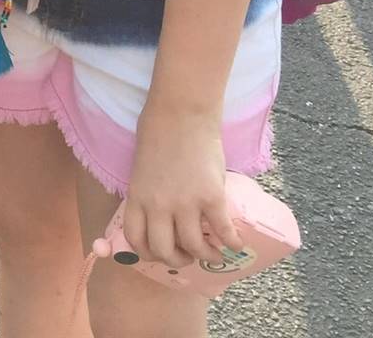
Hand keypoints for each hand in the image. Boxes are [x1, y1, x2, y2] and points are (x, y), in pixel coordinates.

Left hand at [124, 104, 243, 269]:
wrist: (182, 111)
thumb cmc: (159, 132)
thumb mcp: (141, 168)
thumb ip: (148, 193)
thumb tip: (159, 214)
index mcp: (137, 196)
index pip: (136, 239)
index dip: (148, 254)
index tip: (160, 254)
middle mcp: (158, 205)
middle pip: (164, 250)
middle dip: (177, 260)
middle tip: (188, 257)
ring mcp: (185, 202)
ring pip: (194, 246)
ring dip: (207, 256)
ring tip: (215, 254)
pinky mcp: (211, 196)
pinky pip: (223, 230)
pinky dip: (231, 242)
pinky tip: (235, 244)